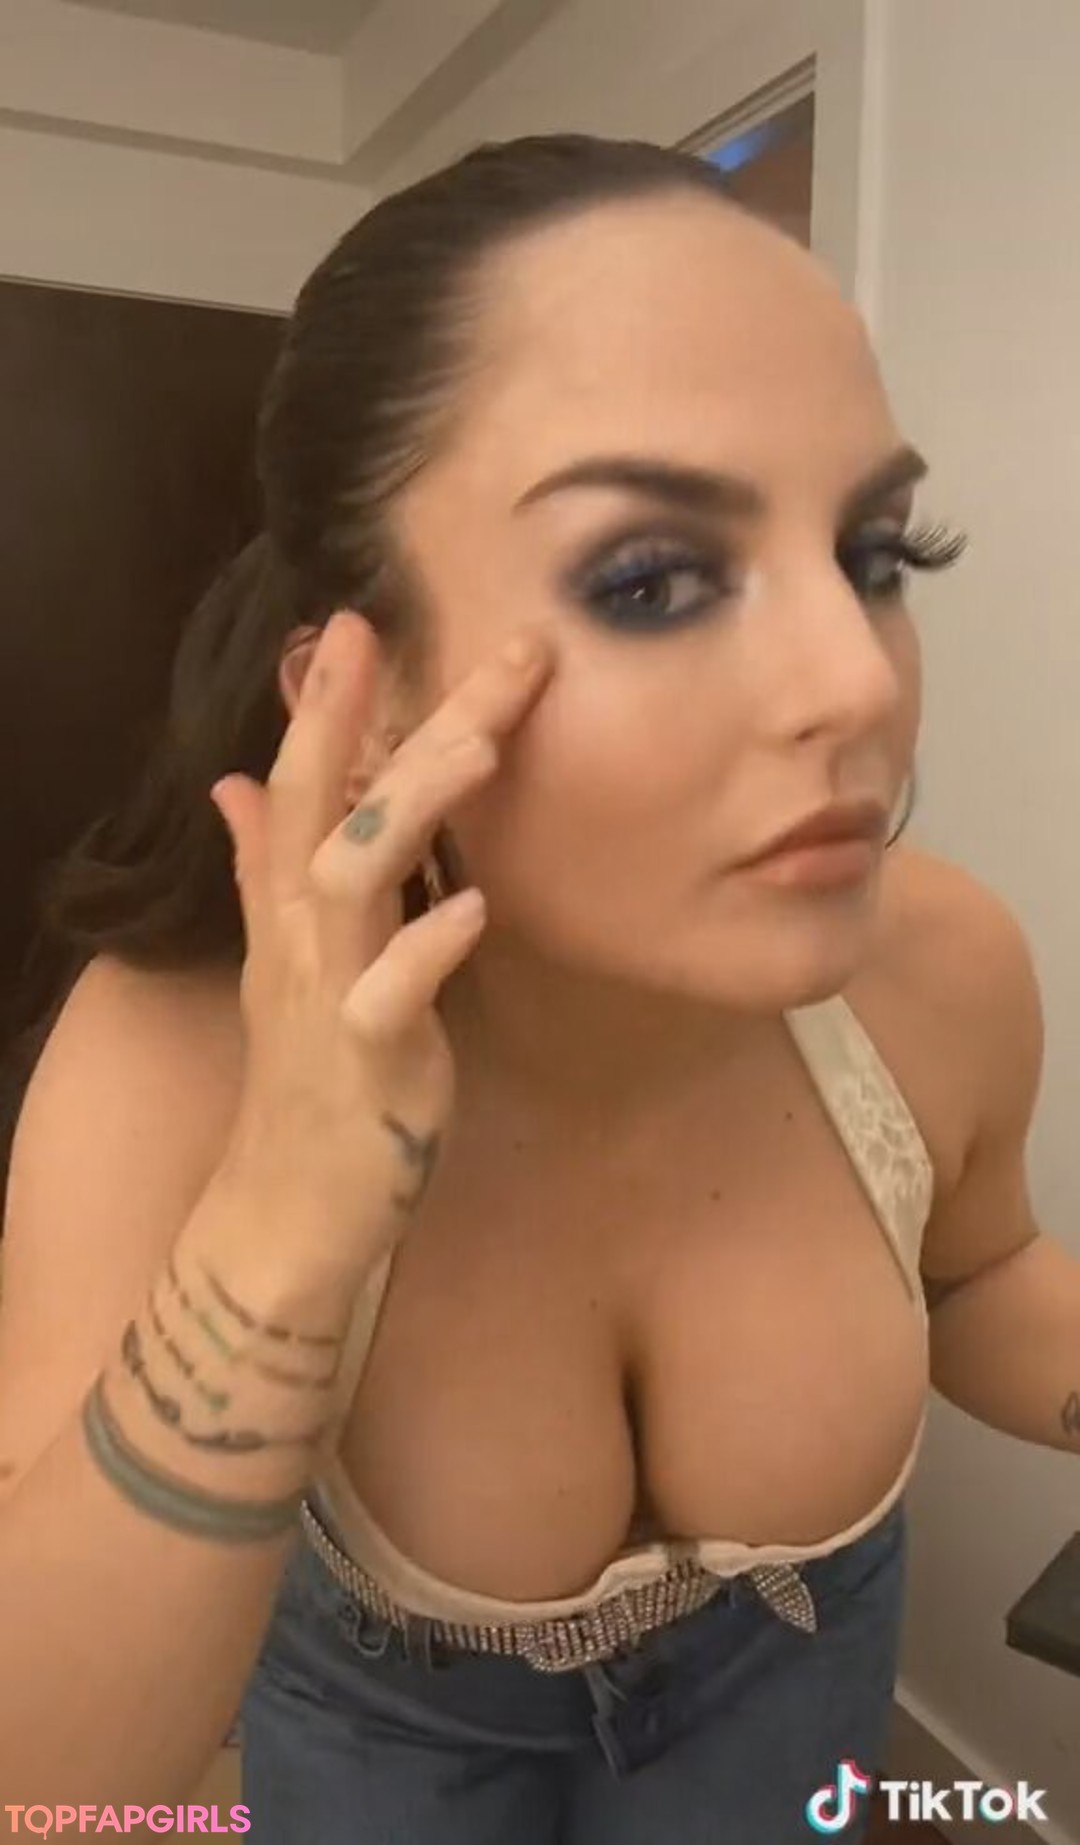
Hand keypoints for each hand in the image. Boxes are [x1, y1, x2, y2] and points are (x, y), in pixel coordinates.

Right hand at [209, 610, 552, 1275]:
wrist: (290, 1207)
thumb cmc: (312, 1078)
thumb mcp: (290, 961)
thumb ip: (264, 869)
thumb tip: (232, 784)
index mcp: (293, 910)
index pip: (301, 786)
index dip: (325, 706)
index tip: (357, 621)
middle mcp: (303, 935)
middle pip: (333, 807)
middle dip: (375, 719)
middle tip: (446, 641)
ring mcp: (331, 992)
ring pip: (357, 876)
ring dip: (414, 802)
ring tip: (479, 741)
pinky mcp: (369, 1057)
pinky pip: (394, 993)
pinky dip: (429, 946)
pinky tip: (475, 906)